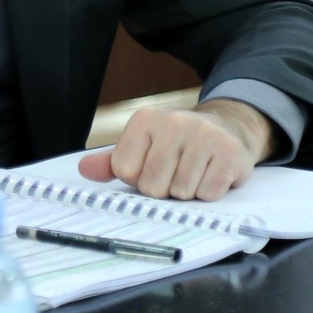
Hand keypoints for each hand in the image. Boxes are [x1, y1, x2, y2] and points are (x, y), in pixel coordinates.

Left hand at [77, 99, 273, 201]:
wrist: (226, 128)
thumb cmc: (176, 145)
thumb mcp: (142, 147)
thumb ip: (111, 161)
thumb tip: (83, 170)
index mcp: (145, 120)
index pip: (124, 170)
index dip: (138, 179)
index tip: (152, 167)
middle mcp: (173, 121)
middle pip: (153, 186)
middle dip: (164, 189)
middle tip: (176, 173)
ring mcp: (204, 134)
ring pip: (182, 192)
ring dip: (189, 192)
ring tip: (195, 172)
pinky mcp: (230, 151)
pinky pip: (209, 193)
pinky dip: (210, 193)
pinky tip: (212, 174)